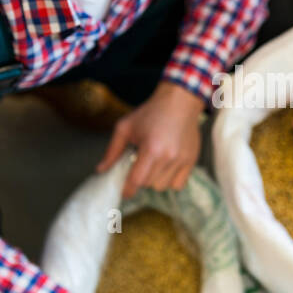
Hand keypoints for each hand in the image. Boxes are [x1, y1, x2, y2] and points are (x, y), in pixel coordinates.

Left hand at [96, 81, 202, 198]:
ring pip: (163, 186)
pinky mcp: (191, 161)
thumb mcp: (125, 127)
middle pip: (148, 184)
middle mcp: (169, 157)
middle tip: (139, 164)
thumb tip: (101, 169)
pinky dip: (169, 180)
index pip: (137, 181)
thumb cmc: (151, 113)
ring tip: (153, 164)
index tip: (123, 190)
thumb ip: (112, 151)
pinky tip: (165, 167)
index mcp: (151, 149)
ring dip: (154, 180)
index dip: (127, 189)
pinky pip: (178, 184)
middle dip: (140, 178)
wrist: (179, 101)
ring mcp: (182, 160)